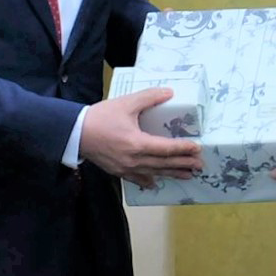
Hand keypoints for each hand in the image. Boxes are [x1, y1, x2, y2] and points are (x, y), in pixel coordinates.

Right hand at [80, 88, 202, 188]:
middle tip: (200, 165)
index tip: (197, 149)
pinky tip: (157, 183)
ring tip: (188, 175)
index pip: (166, 148)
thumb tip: (169, 92)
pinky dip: (149, 180)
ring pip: (154, 173)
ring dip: (172, 174)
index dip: (183, 149)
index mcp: (137, 143)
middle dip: (183, 164)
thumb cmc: (100, 117)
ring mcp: (126, 168)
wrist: (75, 133)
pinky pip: (138, 179)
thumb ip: (149, 97)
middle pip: (164, 164)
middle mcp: (133, 160)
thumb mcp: (125, 103)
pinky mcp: (118, 171)